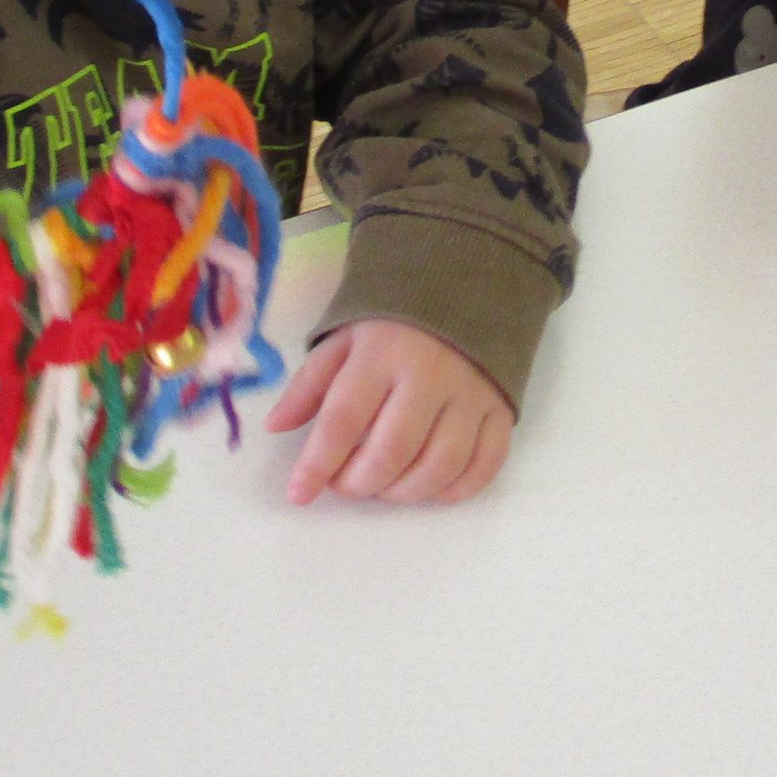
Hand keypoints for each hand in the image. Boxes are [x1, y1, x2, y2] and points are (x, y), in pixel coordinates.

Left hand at [264, 318, 512, 505]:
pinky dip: (455, 490)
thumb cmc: (393, 319)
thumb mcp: (344, 338)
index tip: (299, 494)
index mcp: (381, 352)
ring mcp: (471, 393)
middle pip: (393, 450)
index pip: (343, 418)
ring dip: (405, 492)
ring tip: (384, 486)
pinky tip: (430, 488)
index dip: (317, 464)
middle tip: (345, 485)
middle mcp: (429, 374)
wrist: (465, 283)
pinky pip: (484, 464)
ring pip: (440, 465)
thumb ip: (310, 384)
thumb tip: (275, 427)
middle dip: (360, 483)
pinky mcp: (501, 408)